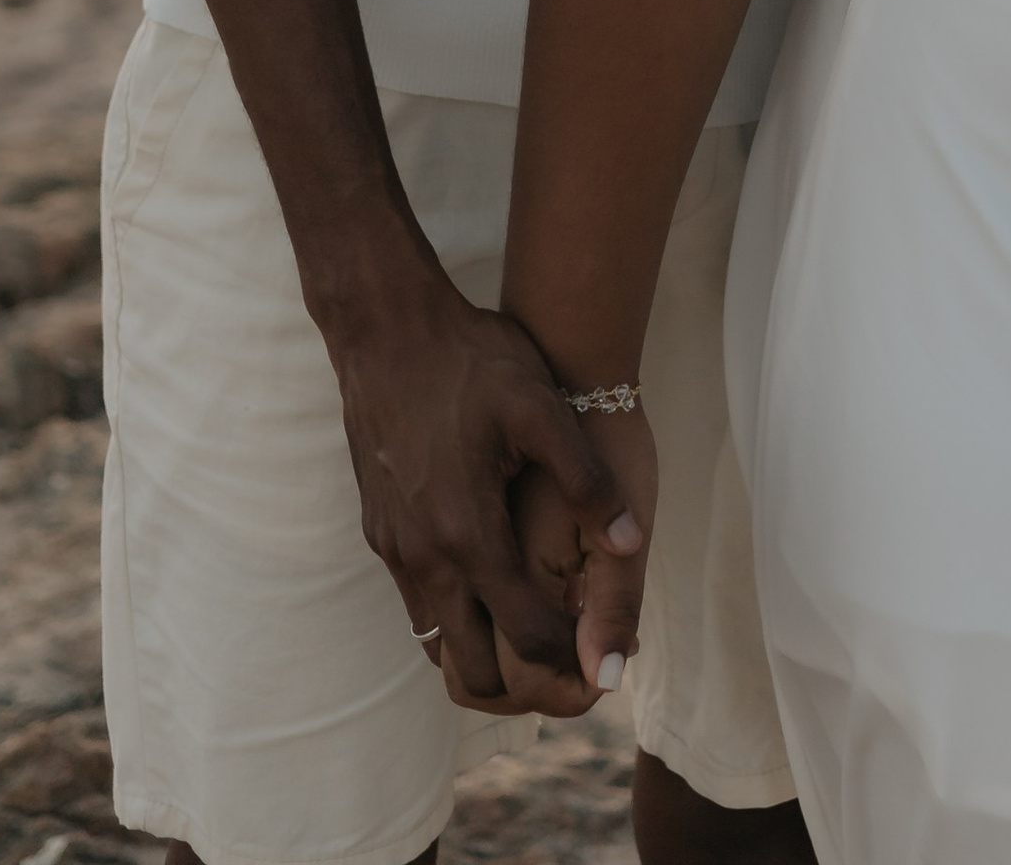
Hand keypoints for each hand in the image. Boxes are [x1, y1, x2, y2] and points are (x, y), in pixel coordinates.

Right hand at [326, 266, 643, 713]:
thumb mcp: (540, 407)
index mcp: (470, 536)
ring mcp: (396, 549)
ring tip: (532, 625)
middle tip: (567, 662)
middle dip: (520, 681)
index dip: (568, 660)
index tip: (599, 657)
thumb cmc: (469, 361)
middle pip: (471, 669)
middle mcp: (426, 558)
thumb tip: (630, 540)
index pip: (524, 638)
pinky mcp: (379, 532)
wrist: (385, 329)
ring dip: (482, 649)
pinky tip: (489, 579)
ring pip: (437, 641)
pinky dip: (453, 614)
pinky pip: (416, 603)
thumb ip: (587, 479)